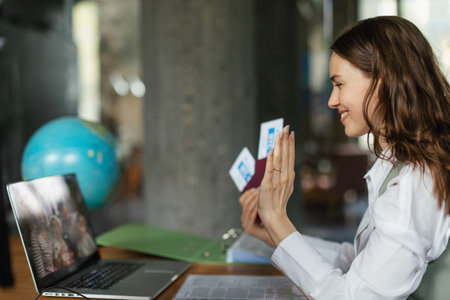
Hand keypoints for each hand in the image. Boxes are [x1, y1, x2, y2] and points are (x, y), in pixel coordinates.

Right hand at [238, 188, 274, 246]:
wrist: (277, 234)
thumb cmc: (272, 221)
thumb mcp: (264, 208)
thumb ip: (260, 200)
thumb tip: (259, 188)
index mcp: (246, 213)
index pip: (242, 200)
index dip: (248, 193)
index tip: (256, 189)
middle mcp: (244, 218)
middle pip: (244, 202)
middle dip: (253, 195)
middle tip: (260, 191)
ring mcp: (246, 224)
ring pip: (247, 208)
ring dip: (255, 200)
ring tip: (262, 196)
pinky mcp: (249, 229)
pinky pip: (251, 215)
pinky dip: (256, 208)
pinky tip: (261, 204)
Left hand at [258, 125, 296, 245]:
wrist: (274, 216)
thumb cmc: (277, 202)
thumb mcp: (284, 186)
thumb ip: (283, 173)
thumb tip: (280, 160)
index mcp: (289, 176)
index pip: (290, 156)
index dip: (290, 144)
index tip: (290, 132)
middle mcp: (285, 176)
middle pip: (286, 155)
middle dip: (286, 140)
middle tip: (286, 127)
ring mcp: (277, 180)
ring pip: (279, 159)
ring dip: (280, 145)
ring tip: (281, 133)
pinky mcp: (268, 184)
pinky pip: (270, 168)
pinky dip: (271, 158)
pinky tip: (271, 149)